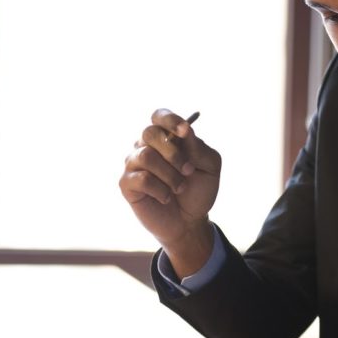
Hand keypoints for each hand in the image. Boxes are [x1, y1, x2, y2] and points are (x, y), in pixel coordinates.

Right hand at [119, 109, 221, 274]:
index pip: (159, 116)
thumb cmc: (198, 191)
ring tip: (180, 188)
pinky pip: (141, 178)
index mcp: (167, 138)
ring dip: (169, 174)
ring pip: (146, 156)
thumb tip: (185, 130)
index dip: (170, 119)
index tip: (184, 131)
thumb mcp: (210, 168)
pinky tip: (166, 198)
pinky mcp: (127, 184)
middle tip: (189, 170)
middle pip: (150, 132)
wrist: (190, 222)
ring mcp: (134, 164)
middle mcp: (147, 146)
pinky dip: (160, 189)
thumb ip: (199, 148)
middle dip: (173, 152)